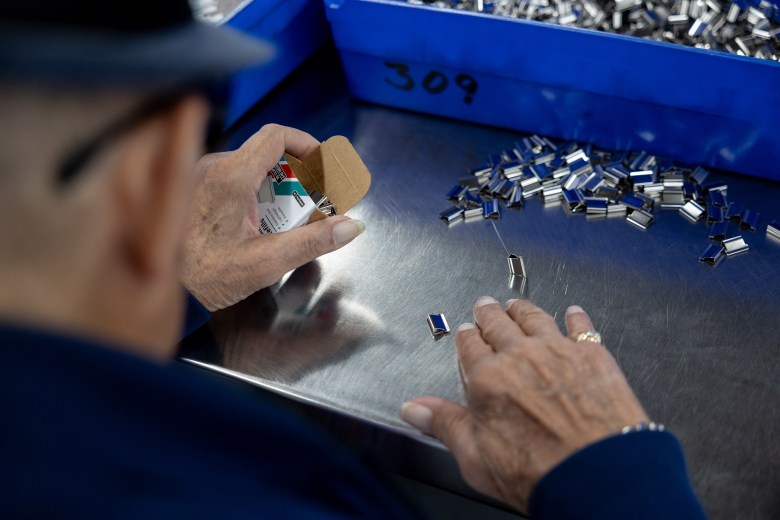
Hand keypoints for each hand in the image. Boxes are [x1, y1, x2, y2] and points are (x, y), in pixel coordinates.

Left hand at [181, 124, 364, 310]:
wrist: (155, 286)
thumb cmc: (203, 275)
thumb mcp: (265, 262)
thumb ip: (312, 242)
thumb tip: (350, 227)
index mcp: (230, 176)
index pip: (277, 136)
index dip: (308, 145)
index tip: (323, 164)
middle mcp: (211, 167)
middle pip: (267, 155)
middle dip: (297, 175)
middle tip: (315, 202)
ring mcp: (198, 175)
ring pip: (249, 166)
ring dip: (275, 186)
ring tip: (288, 218)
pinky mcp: (191, 187)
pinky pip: (231, 177)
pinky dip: (253, 191)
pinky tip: (259, 222)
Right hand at [400, 297, 647, 512]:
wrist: (597, 473)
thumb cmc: (539, 471)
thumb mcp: (475, 456)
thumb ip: (444, 424)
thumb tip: (415, 410)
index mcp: (488, 377)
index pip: (470, 346)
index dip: (466, 337)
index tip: (466, 333)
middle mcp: (521, 356)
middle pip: (499, 325)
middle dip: (489, 314)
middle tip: (485, 306)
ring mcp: (558, 351)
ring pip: (535, 318)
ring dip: (523, 309)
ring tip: (517, 304)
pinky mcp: (592, 356)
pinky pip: (580, 327)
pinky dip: (575, 318)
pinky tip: (573, 313)